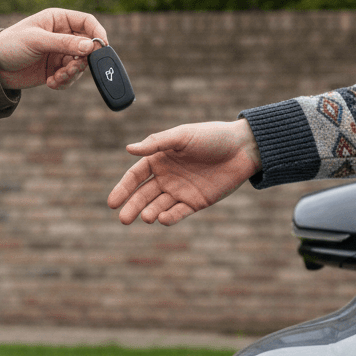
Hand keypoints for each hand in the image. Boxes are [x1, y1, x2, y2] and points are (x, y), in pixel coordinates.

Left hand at [0, 8, 106, 90]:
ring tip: (57, 77)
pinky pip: (69, 78)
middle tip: (72, 67)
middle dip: (83, 60)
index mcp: (58, 20)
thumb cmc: (10, 45)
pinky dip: (63, 82)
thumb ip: (64, 43)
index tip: (103, 47)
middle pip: (87, 47)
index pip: (87, 22)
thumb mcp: (37, 41)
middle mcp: (62, 36)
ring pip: (80, 65)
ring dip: (72, 73)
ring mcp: (59, 54)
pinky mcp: (55, 70)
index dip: (97, 33)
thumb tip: (90, 46)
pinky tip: (50, 83)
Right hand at [108, 119, 260, 225]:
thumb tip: (129, 149)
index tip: (113, 202)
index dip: (123, 188)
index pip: (135, 176)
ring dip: (150, 212)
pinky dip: (170, 217)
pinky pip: (179, 213)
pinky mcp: (196, 202)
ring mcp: (180, 191)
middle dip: (132, 207)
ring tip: (146, 217)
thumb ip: (157, 143)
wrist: (243, 148)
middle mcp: (167, 177)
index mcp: (160, 159)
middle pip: (143, 195)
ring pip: (159, 206)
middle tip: (123, 219)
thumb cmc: (212, 136)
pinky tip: (162, 219)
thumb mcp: (183, 136)